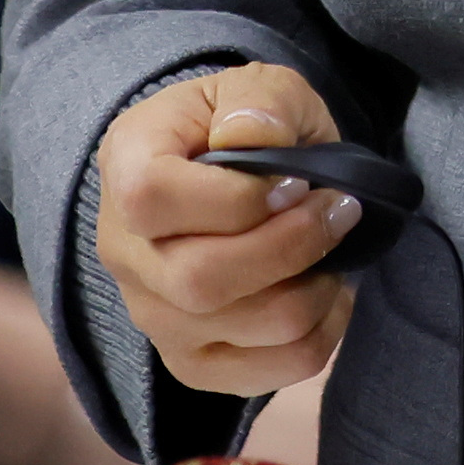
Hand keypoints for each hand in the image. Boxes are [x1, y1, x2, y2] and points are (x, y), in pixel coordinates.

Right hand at [94, 66, 359, 396]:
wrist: (228, 172)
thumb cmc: (241, 125)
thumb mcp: (254, 86)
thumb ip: (258, 101)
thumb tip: (253, 138)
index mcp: (125, 166)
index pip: (153, 199)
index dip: (236, 200)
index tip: (296, 182)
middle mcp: (124, 252)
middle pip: (199, 280)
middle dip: (292, 248)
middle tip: (339, 212)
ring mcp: (152, 315)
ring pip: (239, 331)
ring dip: (314, 291)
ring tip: (335, 248)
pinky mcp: (191, 361)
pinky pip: (259, 378)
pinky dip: (316, 340)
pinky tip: (327, 294)